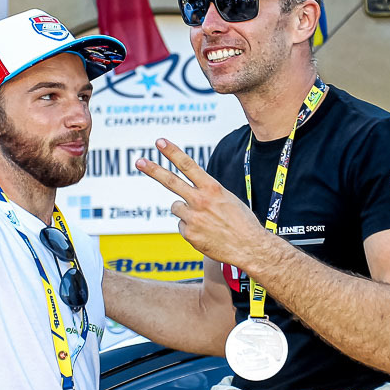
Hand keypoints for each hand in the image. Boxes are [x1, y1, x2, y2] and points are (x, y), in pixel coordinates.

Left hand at [135, 140, 275, 271]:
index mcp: (213, 188)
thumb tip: (191, 194)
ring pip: (176, 207)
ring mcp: (193, 218)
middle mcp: (200, 200)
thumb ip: (208, 193)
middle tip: (139, 161)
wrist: (250, 247)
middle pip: (171, 181)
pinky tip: (206, 233)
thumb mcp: (228, 199)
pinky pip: (182, 226)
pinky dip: (191, 229)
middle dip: (154, 170)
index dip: (172, 152)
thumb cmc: (242, 223)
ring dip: (185, 211)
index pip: (188, 165)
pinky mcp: (189, 234)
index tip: (160, 142)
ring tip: (205, 220)